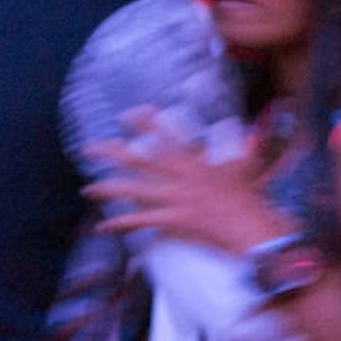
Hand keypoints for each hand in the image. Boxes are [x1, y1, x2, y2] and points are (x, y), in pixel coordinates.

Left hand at [89, 110, 293, 255]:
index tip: (128, 114)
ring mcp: (175, 198)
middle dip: (112, 152)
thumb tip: (248, 137)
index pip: (168, 136)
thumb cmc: (250, 198)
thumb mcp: (244, 167)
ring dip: (106, 190)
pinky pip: (139, 222)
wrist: (252, 227)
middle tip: (89, 148)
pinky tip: (104, 227)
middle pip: (139, 160)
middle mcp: (181, 177)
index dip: (146, 123)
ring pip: (132, 190)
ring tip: (87, 191)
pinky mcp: (172, 220)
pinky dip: (119, 225)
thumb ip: (239, 151)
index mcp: (195, 162)